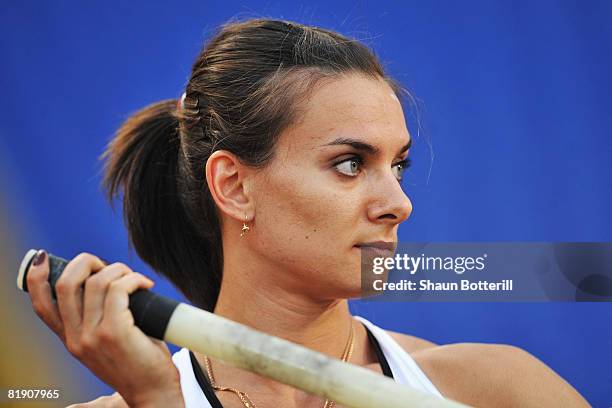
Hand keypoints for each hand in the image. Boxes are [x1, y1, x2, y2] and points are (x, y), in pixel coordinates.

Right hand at [26, 251, 184, 406]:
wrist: (154, 392)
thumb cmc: (138, 361)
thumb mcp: (107, 341)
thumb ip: (98, 317)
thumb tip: (107, 279)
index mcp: (70, 339)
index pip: (42, 305)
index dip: (37, 278)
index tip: (45, 258)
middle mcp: (76, 338)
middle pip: (66, 284)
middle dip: (87, 262)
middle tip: (110, 267)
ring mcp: (92, 336)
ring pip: (96, 281)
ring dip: (119, 270)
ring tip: (136, 279)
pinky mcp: (114, 332)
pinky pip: (119, 290)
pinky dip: (134, 279)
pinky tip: (146, 285)